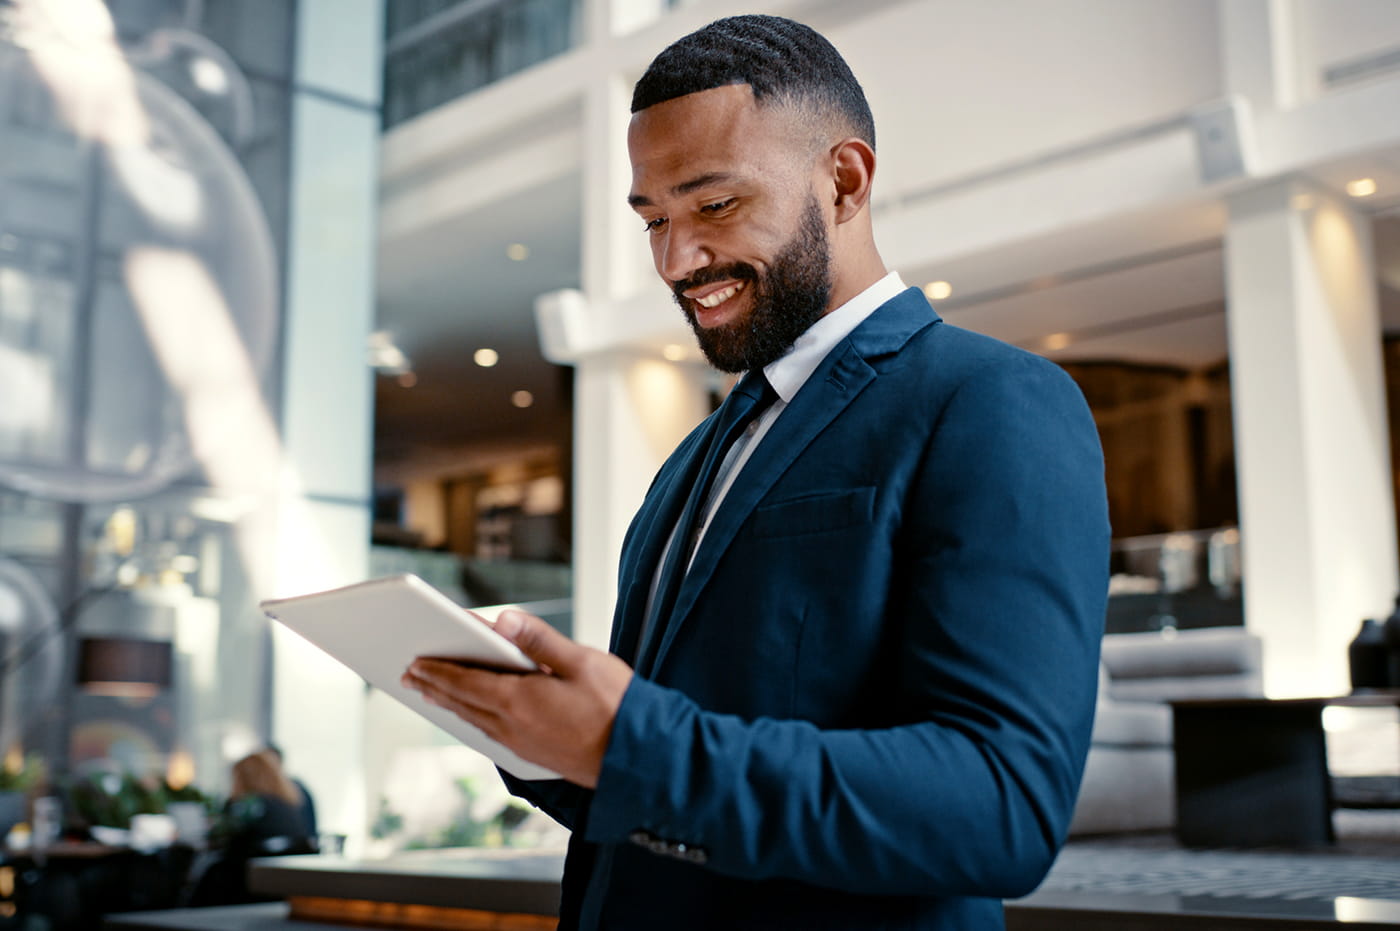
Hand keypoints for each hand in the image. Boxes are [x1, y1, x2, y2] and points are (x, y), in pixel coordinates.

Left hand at [401, 609, 632, 787]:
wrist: (638, 758)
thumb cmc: (618, 706)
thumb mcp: (582, 661)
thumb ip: (540, 640)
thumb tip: (504, 619)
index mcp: (520, 699)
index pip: (466, 681)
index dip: (438, 670)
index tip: (415, 661)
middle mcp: (512, 726)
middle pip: (462, 703)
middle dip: (434, 686)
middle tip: (410, 675)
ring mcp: (521, 744)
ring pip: (474, 721)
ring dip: (449, 705)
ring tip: (431, 694)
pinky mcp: (533, 756)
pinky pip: (490, 735)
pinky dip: (472, 721)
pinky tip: (472, 718)